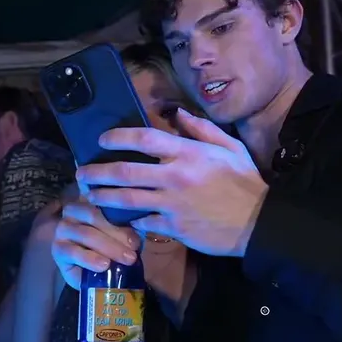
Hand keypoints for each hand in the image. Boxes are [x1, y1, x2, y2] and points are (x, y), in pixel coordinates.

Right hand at [51, 197, 138, 288]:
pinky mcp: (57, 248)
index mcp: (89, 199)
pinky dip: (90, 259)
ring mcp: (63, 228)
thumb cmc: (115, 247)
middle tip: (135, 247)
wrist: (97, 275)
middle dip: (118, 232)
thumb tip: (141, 217)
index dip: (119, 207)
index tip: (138, 223)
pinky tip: (104, 265)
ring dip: (109, 247)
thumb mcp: (125, 231)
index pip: (100, 195)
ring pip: (86, 234)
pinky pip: (73, 252)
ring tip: (126, 259)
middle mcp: (73, 209)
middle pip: (94, 215)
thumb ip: (128, 221)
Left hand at [78, 109, 268, 257]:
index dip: (118, 137)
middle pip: (125, 171)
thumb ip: (201, 129)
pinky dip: (132, 220)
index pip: (144, 139)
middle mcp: (175, 176)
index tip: (102, 140)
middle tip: (82, 172)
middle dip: (98, 171)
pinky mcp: (174, 228)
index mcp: (188, 153)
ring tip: (90, 195)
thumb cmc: (245, 182)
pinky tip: (123, 218)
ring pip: (127, 199)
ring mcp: (172, 204)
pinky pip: (144, 223)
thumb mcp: (229, 147)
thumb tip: (177, 114)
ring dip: (104, 196)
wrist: (260, 222)